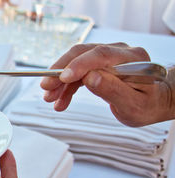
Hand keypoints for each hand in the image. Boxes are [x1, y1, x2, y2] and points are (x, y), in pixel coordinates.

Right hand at [40, 43, 174, 126]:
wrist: (152, 103)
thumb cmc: (147, 105)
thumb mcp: (133, 104)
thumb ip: (113, 91)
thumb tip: (91, 78)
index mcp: (132, 59)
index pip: (101, 55)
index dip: (79, 64)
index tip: (62, 77)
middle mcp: (118, 53)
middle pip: (83, 54)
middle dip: (61, 71)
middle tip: (46, 87)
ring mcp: (107, 58)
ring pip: (76, 63)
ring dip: (60, 81)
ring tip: (49, 98)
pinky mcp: (98, 66)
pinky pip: (78, 74)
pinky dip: (66, 87)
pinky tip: (60, 101)